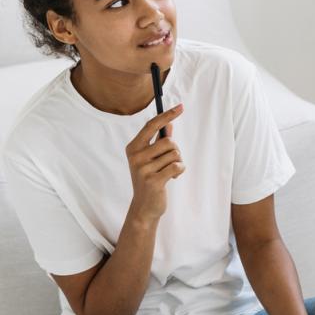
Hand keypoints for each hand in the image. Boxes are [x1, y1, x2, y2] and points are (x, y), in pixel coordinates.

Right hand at [126, 103, 184, 220]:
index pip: (151, 125)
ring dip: (178, 163)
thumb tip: (170, 124)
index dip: (167, 115)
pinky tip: (172, 179)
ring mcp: (143, 168)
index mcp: (133, 148)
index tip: (180, 107)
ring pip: (175, 154)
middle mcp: (135, 156)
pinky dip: (180, 171)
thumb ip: (159, 141)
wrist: (144, 207)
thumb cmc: (150, 179)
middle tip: (170, 162)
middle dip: (176, 151)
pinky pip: (177, 166)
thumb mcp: (152, 159)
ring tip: (169, 172)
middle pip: (169, 141)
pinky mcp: (153, 180)